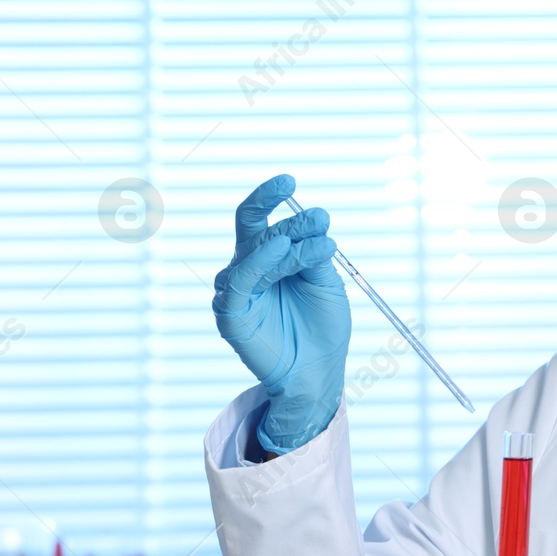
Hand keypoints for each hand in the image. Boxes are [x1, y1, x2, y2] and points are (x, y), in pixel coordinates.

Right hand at [213, 174, 351, 453]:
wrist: (320, 371)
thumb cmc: (323, 326)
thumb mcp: (326, 282)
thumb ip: (315, 254)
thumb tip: (315, 221)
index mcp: (269, 257)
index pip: (262, 219)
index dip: (275, 199)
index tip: (294, 185)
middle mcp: (248, 268)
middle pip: (253, 229)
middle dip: (279, 212)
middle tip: (308, 203)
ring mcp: (237, 289)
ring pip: (255, 253)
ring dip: (286, 242)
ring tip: (316, 238)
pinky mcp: (230, 313)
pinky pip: (240, 281)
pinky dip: (259, 263)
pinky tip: (280, 251)